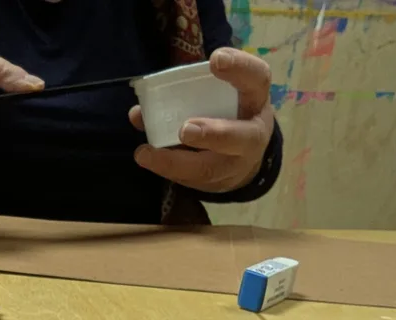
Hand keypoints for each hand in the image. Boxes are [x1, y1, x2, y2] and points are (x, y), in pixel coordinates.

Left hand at [130, 47, 274, 192]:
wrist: (242, 155)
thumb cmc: (223, 112)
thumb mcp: (212, 97)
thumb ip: (180, 96)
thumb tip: (138, 112)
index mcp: (253, 100)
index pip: (256, 79)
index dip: (240, 68)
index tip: (216, 60)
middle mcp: (253, 133)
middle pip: (242, 137)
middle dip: (213, 134)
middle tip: (186, 129)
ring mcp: (237, 163)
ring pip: (212, 168)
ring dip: (178, 162)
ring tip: (147, 155)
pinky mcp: (220, 183)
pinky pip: (194, 181)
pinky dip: (167, 170)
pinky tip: (149, 161)